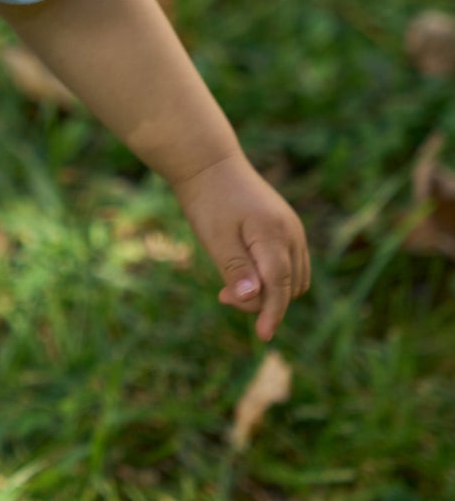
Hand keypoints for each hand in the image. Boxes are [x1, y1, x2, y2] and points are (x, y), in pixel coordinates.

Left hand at [171, 151, 309, 341]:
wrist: (210, 164)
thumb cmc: (208, 201)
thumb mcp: (215, 238)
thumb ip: (235, 269)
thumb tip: (254, 299)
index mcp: (274, 234)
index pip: (281, 286)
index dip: (273, 313)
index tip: (263, 336)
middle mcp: (292, 233)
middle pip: (289, 287)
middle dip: (262, 301)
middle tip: (223, 296)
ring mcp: (292, 230)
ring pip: (293, 279)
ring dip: (268, 292)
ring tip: (229, 287)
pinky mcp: (286, 229)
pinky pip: (289, 266)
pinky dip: (271, 278)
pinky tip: (242, 275)